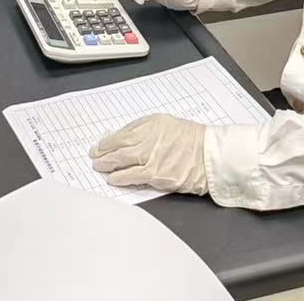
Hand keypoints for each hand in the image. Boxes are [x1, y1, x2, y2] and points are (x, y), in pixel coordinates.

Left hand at [90, 114, 207, 195]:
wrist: (209, 154)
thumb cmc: (189, 138)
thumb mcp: (164, 124)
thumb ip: (141, 129)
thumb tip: (119, 137)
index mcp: (149, 125)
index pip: (120, 135)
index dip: (106, 143)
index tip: (98, 147)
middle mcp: (148, 141)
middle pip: (118, 149)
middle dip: (103, 155)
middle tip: (95, 159)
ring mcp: (152, 159)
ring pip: (122, 163)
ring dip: (108, 167)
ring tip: (100, 169)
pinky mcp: (157, 176)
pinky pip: (133, 178)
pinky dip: (120, 178)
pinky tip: (113, 180)